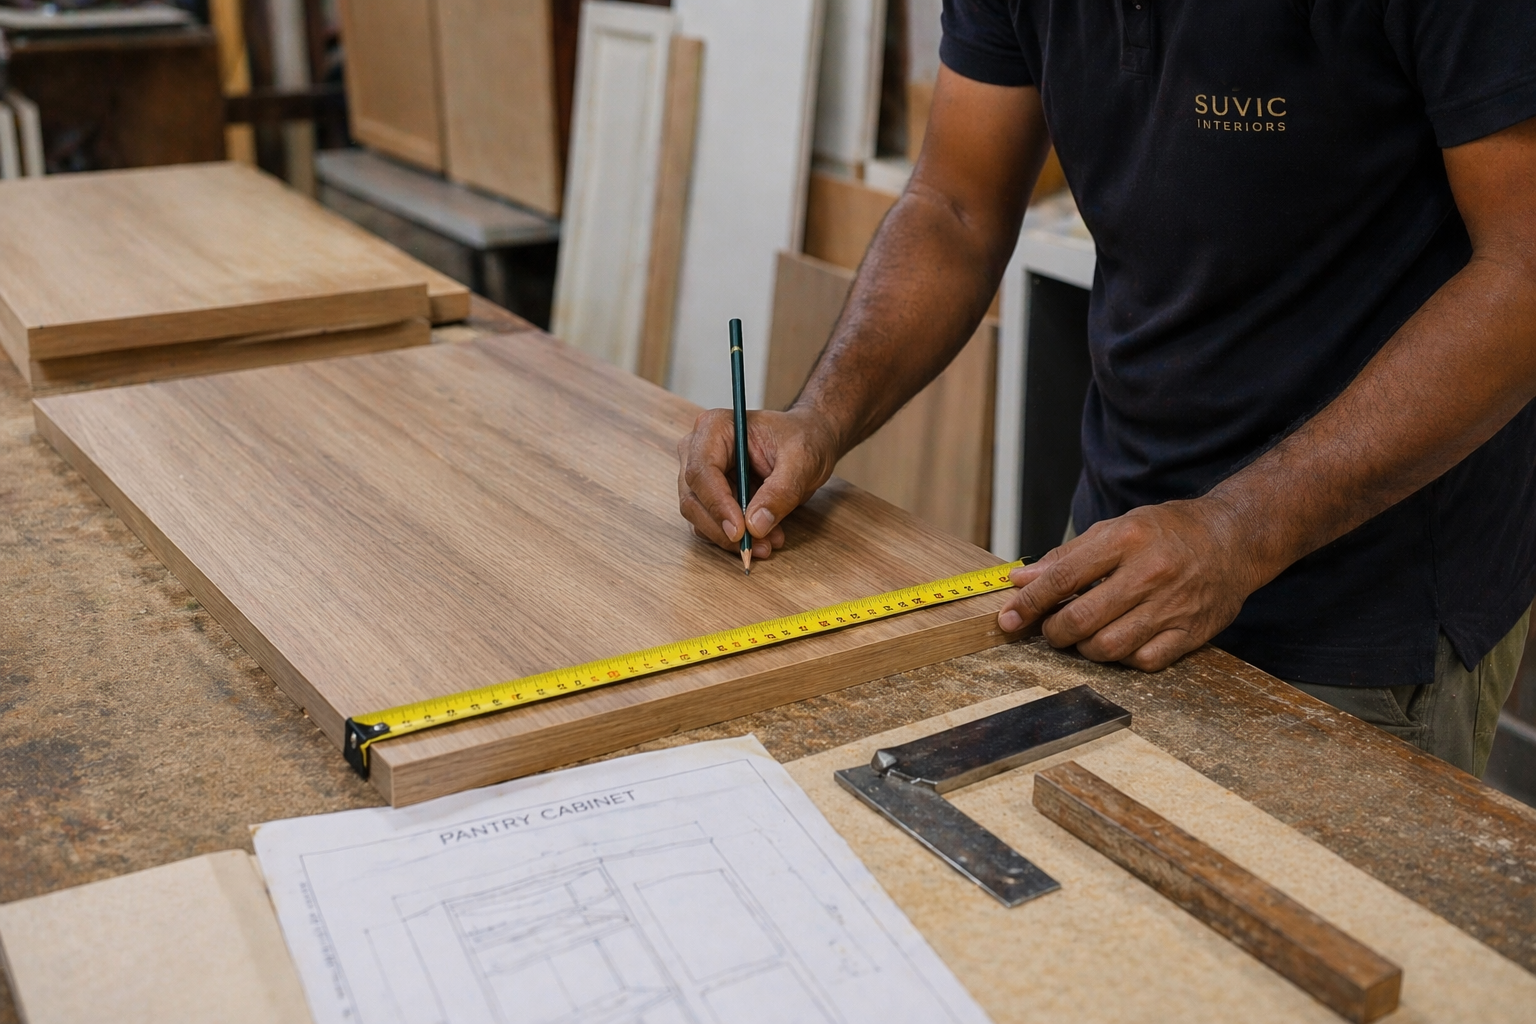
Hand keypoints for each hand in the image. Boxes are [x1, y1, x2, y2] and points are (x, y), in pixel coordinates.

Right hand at [677, 407, 841, 560]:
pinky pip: (710, 524)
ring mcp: (701, 474)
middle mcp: (698, 449)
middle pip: (693, 497)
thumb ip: (780, 491)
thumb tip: (756, 525)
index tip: (740, 530)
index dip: (717, 504)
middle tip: (756, 545)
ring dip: (729, 537)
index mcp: (715, 428)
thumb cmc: (803, 438)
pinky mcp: (708, 495)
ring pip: (698, 516)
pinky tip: (764, 537)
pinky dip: (733, 538)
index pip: (701, 470)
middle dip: (723, 527)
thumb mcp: (802, 461)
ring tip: (768, 542)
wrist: (808, 441)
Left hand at [996, 497, 1269, 669]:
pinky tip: (1119, 642)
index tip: (1008, 620)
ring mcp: (1173, 606)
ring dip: (1084, 648)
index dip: (1028, 604)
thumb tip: (1020, 582)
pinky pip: (1142, 662)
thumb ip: (1066, 557)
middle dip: (1054, 632)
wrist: (1233, 540)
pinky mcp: (1191, 633)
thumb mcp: (1116, 528)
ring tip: (1085, 635)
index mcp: (1127, 539)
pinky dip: (1121, 659)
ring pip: (1108, 648)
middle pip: (1082, 619)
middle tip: (1051, 629)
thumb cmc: (1167, 533)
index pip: (1063, 578)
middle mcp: (1150, 573)